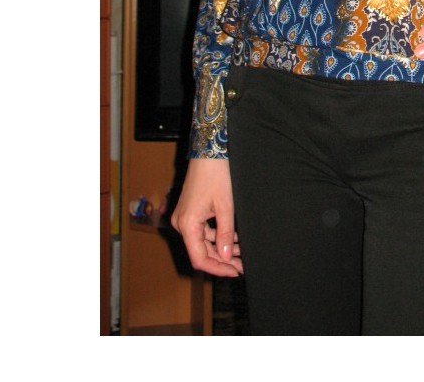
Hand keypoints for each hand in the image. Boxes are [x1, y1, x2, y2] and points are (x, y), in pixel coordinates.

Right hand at [171, 158, 242, 277]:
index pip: (200, 258)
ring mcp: (184, 218)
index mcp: (187, 224)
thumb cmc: (217, 175)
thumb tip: (227, 257)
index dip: (217, 268)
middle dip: (222, 259)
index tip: (235, 271)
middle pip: (201, 252)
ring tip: (242, 252)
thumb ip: (225, 233)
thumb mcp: (226, 206)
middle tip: (242, 265)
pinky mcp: (190, 212)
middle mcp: (181, 223)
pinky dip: (218, 236)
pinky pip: (203, 231)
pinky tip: (234, 238)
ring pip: (203, 242)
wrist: (209, 152)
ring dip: (222, 248)